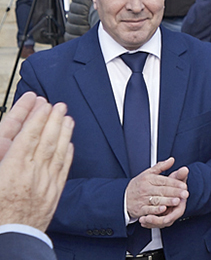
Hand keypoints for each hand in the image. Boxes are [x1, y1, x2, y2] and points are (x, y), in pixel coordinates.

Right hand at [0, 97, 73, 231]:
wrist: (10, 239)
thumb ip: (2, 155)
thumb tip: (8, 141)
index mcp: (11, 170)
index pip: (27, 138)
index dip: (36, 120)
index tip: (42, 106)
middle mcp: (30, 174)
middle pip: (45, 141)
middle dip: (53, 121)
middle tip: (59, 105)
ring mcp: (44, 184)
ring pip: (56, 153)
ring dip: (64, 134)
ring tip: (68, 119)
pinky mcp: (52, 195)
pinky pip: (62, 171)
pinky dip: (67, 156)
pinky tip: (70, 145)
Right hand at [125, 157, 188, 220]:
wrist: (122, 198)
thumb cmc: (137, 185)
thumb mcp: (147, 173)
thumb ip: (160, 166)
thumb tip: (171, 160)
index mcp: (148, 179)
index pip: (164, 180)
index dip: (175, 183)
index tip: (184, 185)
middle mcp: (145, 189)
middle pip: (162, 190)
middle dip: (175, 192)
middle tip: (185, 193)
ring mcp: (142, 199)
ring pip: (157, 200)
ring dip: (168, 201)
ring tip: (177, 201)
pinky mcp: (140, 209)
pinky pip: (149, 209)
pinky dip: (156, 210)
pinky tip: (164, 209)